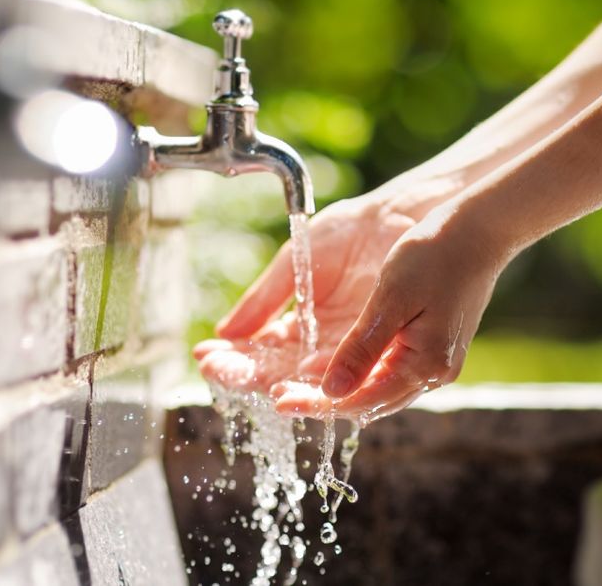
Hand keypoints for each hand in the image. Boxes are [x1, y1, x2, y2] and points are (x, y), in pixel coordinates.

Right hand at [196, 194, 417, 394]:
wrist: (396, 217)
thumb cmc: (347, 233)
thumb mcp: (295, 265)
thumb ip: (263, 300)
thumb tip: (225, 333)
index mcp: (297, 327)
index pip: (257, 353)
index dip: (231, 358)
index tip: (205, 357)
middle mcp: (319, 347)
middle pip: (276, 373)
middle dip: (246, 374)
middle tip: (219, 373)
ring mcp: (347, 350)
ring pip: (309, 381)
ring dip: (283, 385)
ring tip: (260, 384)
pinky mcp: (377, 350)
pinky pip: (349, 373)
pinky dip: (326, 380)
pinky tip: (301, 379)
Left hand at [271, 201, 506, 421]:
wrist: (477, 230)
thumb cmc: (435, 255)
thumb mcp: (390, 300)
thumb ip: (361, 349)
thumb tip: (330, 391)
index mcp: (424, 366)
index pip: (360, 401)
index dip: (317, 404)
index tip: (279, 401)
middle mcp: (431, 374)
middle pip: (366, 402)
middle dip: (320, 401)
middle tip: (276, 395)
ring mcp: (433, 362)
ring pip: (374, 389)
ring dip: (335, 389)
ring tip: (293, 384)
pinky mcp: (429, 347)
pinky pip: (385, 371)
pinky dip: (355, 372)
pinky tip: (329, 365)